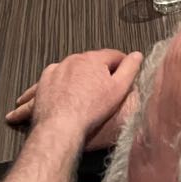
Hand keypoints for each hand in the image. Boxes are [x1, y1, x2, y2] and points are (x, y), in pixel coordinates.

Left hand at [6, 49, 140, 150]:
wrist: (60, 126)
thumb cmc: (91, 109)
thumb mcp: (119, 89)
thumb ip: (130, 68)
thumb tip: (137, 54)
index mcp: (93, 59)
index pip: (113, 55)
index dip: (121, 65)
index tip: (123, 75)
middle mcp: (74, 59)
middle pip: (92, 61)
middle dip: (99, 71)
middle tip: (104, 89)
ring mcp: (57, 69)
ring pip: (72, 68)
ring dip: (79, 76)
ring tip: (83, 94)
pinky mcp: (43, 82)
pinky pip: (53, 78)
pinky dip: (60, 83)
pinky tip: (65, 95)